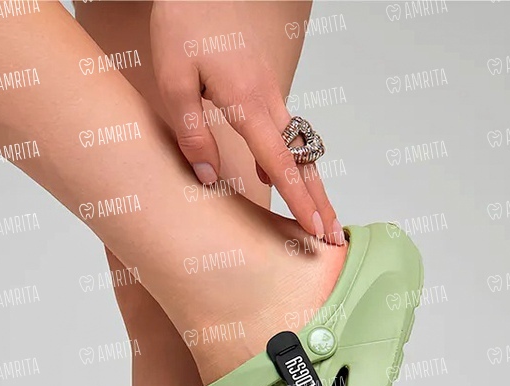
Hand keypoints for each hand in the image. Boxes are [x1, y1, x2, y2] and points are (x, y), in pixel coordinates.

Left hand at [150, 0, 340, 240]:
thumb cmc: (182, 25)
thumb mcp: (173, 81)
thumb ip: (192, 133)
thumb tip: (208, 180)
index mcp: (246, 102)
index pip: (280, 162)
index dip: (298, 199)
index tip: (315, 229)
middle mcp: (267, 99)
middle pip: (303, 160)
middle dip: (320, 200)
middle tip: (335, 237)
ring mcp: (269, 92)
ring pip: (299, 147)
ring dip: (311, 183)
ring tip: (320, 218)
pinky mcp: (264, 87)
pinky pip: (286, 131)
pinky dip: (295, 160)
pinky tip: (283, 177)